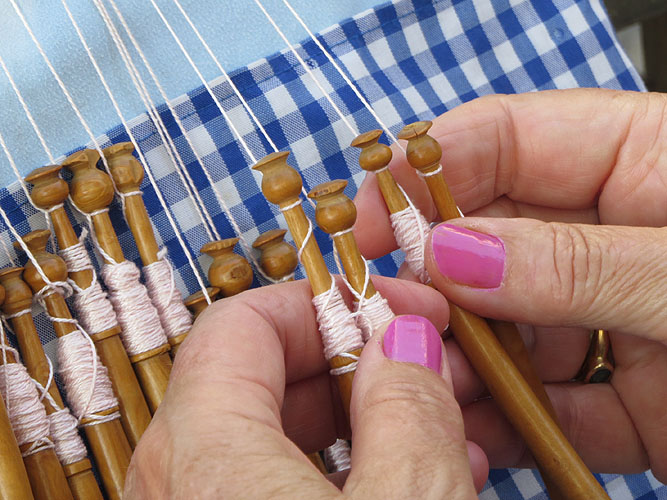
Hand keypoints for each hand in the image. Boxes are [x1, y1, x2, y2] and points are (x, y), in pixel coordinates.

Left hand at [124, 278, 487, 497]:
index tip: (401, 308)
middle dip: (362, 361)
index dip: (330, 302)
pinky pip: (280, 488)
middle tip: (440, 365)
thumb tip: (405, 342)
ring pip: (279, 438)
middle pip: (264, 377)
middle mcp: (178, 481)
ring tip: (449, 427)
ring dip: (368, 420)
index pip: (245, 322)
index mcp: (203, 452)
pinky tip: (417, 477)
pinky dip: (347, 474)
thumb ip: (408, 409)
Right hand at [354, 88, 666, 481]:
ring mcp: (622, 315)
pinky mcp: (634, 392)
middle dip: (437, 277)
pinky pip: (552, 397)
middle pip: (495, 237)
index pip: (507, 138)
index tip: (372, 219)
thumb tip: (450, 252)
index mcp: (650, 161)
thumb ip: (579, 263)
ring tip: (432, 384)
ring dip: (468, 356)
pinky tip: (483, 433)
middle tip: (391, 312)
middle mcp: (622, 234)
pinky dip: (516, 419)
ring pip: (511, 323)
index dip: (430, 170)